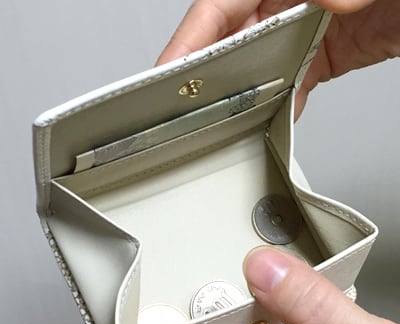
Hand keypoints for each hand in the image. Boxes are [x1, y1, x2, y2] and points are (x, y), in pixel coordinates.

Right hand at [156, 0, 399, 118]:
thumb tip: (328, 0)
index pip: (219, 7)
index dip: (189, 40)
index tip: (169, 71)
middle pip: (232, 40)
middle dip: (208, 75)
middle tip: (188, 106)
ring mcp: (307, 27)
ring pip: (259, 64)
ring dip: (244, 93)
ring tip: (224, 118)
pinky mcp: (326, 51)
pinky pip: (295, 80)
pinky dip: (284, 102)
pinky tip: (275, 119)